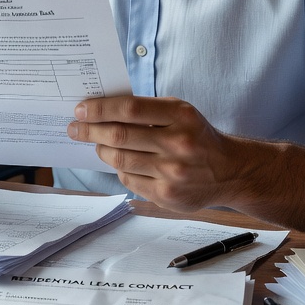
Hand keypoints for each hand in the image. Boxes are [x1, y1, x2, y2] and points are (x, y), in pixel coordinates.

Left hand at [67, 96, 236, 211]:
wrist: (230, 171)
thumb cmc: (197, 135)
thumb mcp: (181, 112)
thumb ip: (147, 109)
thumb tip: (101, 110)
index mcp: (181, 116)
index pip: (129, 109)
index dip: (99, 109)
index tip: (80, 110)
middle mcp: (178, 144)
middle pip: (119, 136)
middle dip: (90, 131)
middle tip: (74, 128)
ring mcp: (172, 172)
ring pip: (119, 160)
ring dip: (101, 150)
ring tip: (96, 144)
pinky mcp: (167, 195)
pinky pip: (129, 180)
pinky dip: (119, 169)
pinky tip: (119, 162)